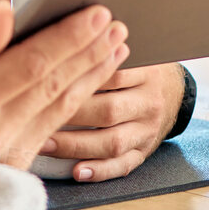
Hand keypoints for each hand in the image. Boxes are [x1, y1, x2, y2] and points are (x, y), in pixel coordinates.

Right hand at [0, 0, 129, 171]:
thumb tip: (8, 12)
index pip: (33, 64)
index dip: (69, 37)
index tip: (97, 13)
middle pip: (55, 86)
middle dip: (91, 52)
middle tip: (118, 23)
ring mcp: (3, 157)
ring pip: (60, 109)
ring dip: (92, 75)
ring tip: (116, 47)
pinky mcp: (10, 168)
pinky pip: (51, 128)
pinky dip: (74, 100)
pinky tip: (89, 80)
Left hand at [39, 62, 186, 182]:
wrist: (173, 90)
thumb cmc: (137, 66)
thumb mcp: (130, 50)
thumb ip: (101, 48)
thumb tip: (60, 37)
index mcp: (147, 71)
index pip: (113, 74)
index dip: (80, 78)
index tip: (47, 80)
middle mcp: (150, 102)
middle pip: (109, 110)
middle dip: (70, 114)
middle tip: (35, 114)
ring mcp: (148, 130)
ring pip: (113, 142)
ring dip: (76, 145)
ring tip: (45, 143)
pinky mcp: (144, 152)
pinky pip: (123, 166)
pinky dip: (100, 171)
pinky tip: (78, 171)